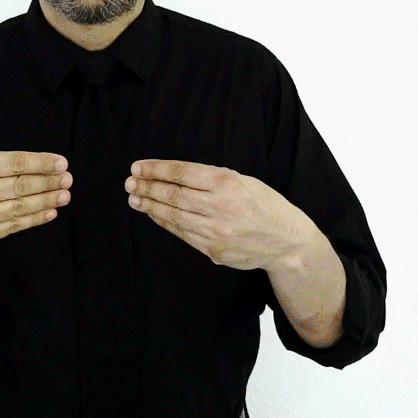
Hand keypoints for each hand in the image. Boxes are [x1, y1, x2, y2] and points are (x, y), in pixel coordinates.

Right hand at [0, 151, 71, 256]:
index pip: (13, 164)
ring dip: (47, 201)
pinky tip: (48, 212)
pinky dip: (33, 219)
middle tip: (68, 179)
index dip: (41, 163)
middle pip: (20, 186)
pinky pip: (12, 227)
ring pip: (20, 208)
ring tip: (64, 194)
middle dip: (49, 182)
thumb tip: (26, 165)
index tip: (60, 162)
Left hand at [124, 159, 310, 270]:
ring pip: (173, 216)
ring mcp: (216, 231)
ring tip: (134, 198)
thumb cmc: (264, 205)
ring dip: (150, 206)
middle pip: (173, 195)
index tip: (137, 167)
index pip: (181, 173)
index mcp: (227, 183)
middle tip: (129, 183)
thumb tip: (172, 175)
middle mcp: (220, 206)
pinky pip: (182, 234)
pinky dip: (164, 223)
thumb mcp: (243, 180)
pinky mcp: (213, 250)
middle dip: (147, 188)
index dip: (155, 169)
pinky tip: (153, 214)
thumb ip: (211, 178)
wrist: (288, 242)